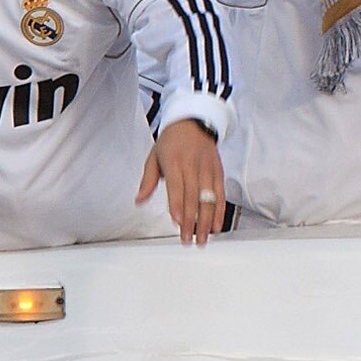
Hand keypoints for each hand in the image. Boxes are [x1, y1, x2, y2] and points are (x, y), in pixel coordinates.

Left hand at [139, 121, 227, 244]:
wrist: (193, 122)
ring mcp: (207, 168)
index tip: (177, 221)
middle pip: (193, 197)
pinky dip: (220, 211)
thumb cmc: (171, 142)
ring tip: (203, 238)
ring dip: (207, 220)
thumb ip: (147, 181)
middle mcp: (192, 165)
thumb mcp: (154, 157)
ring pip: (209, 198)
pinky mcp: (218, 171)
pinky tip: (217, 226)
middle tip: (188, 239)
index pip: (176, 186)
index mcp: (174, 161)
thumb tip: (139, 200)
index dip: (177, 204)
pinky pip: (221, 194)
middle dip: (191, 220)